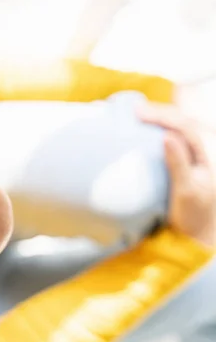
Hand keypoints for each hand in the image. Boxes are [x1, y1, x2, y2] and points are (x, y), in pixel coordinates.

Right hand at [138, 105, 215, 246]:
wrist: (200, 232)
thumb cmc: (193, 215)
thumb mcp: (186, 192)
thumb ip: (178, 164)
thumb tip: (166, 136)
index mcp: (211, 153)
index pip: (186, 125)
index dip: (162, 115)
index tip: (138, 113)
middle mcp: (208, 148)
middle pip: (184, 120)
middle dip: (159, 111)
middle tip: (134, 109)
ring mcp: (200, 153)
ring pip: (182, 124)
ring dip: (161, 116)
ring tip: (138, 112)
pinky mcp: (191, 158)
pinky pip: (178, 134)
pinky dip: (162, 126)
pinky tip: (148, 125)